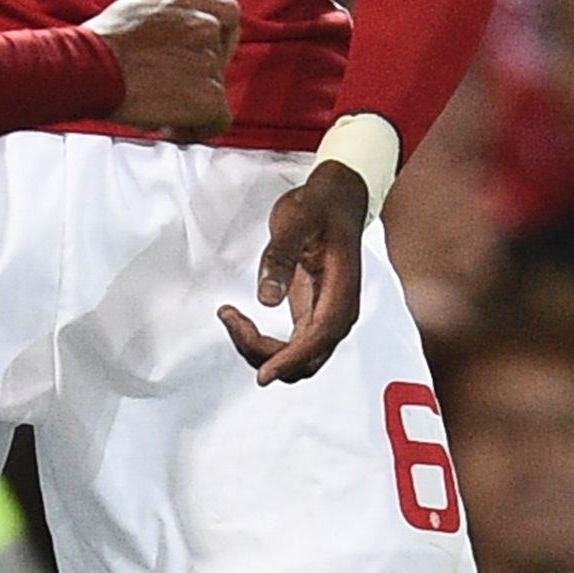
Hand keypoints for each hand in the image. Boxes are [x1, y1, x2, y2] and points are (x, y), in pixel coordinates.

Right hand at [89, 0, 238, 135]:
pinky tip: (171, 129)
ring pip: (215, 90)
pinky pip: (218, 121)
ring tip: (158, 109)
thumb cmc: (99, 44)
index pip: (228, 14)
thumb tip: (174, 35)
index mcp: (185, 0)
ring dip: (190, 102)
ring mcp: (209, 61)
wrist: (88, 67)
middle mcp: (203, 26)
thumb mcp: (138, 8)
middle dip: (198, 75)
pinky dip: (198, 130)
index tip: (206, 55)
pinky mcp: (208, 96)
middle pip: (220, 57)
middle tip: (170, 88)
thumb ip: (169, 17)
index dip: (222, 38)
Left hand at [221, 160, 369, 383]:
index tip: (264, 374)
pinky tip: (240, 320)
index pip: (320, 338)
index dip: (291, 360)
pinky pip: (290, 346)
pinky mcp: (311, 315)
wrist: (337, 198)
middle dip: (266, 353)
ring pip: (297, 358)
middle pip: (306, 359)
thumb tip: (267, 299)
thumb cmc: (320, 206)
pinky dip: (263, 344)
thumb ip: (281, 256)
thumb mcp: (296, 219)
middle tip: (232, 319)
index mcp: (342, 290)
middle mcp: (338, 310)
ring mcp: (325, 316)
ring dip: (261, 351)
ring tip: (231, 317)